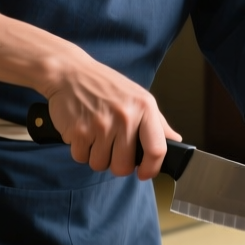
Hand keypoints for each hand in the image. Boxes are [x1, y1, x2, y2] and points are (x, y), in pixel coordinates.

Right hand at [45, 56, 180, 179]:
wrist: (68, 72)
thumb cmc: (105, 85)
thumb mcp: (138, 97)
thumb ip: (157, 122)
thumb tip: (175, 141)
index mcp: (144, 108)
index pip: (157, 149)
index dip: (152, 169)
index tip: (145, 173)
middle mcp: (125, 117)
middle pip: (124, 166)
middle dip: (118, 164)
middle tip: (112, 148)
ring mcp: (101, 125)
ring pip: (100, 164)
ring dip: (97, 156)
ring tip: (96, 136)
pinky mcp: (78, 132)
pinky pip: (81, 158)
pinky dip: (80, 150)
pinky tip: (83, 132)